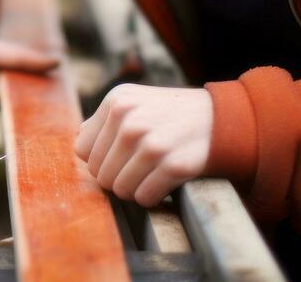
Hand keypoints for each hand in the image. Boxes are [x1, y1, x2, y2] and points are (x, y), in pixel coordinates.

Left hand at [74, 84, 212, 206]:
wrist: (220, 120)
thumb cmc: (170, 115)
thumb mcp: (133, 101)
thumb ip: (103, 121)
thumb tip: (80, 148)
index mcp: (116, 101)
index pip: (83, 151)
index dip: (101, 159)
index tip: (121, 156)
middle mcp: (130, 119)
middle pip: (99, 174)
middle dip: (117, 177)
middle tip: (139, 167)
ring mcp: (151, 142)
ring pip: (119, 189)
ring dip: (135, 189)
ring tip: (151, 174)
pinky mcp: (173, 165)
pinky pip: (144, 198)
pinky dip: (153, 197)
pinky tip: (164, 181)